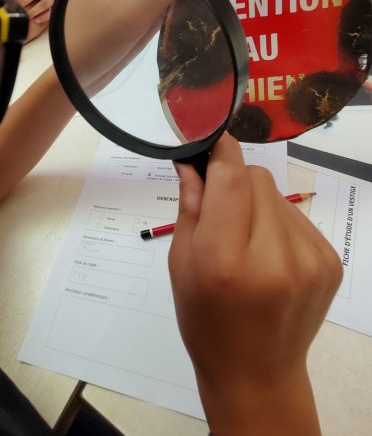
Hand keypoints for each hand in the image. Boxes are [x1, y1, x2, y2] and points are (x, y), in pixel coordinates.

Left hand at [63, 0, 189, 94]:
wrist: (69, 78)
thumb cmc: (99, 36)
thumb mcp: (136, 2)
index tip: (208, 3)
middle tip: (196, 20)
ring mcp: (124, 1)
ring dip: (176, 12)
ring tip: (184, 29)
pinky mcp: (125, 23)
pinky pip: (155, 16)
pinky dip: (165, 24)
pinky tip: (169, 36)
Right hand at [169, 133, 341, 434]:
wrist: (256, 372)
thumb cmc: (205, 320)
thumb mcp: (181, 264)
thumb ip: (190, 205)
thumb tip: (192, 159)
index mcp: (225, 259)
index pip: (229, 176)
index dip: (218, 150)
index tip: (208, 139)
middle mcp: (274, 256)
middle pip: (256, 179)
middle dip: (234, 183)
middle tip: (220, 210)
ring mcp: (310, 259)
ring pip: (277, 194)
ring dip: (257, 203)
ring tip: (246, 240)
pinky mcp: (330, 262)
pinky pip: (296, 216)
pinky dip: (278, 222)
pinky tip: (268, 253)